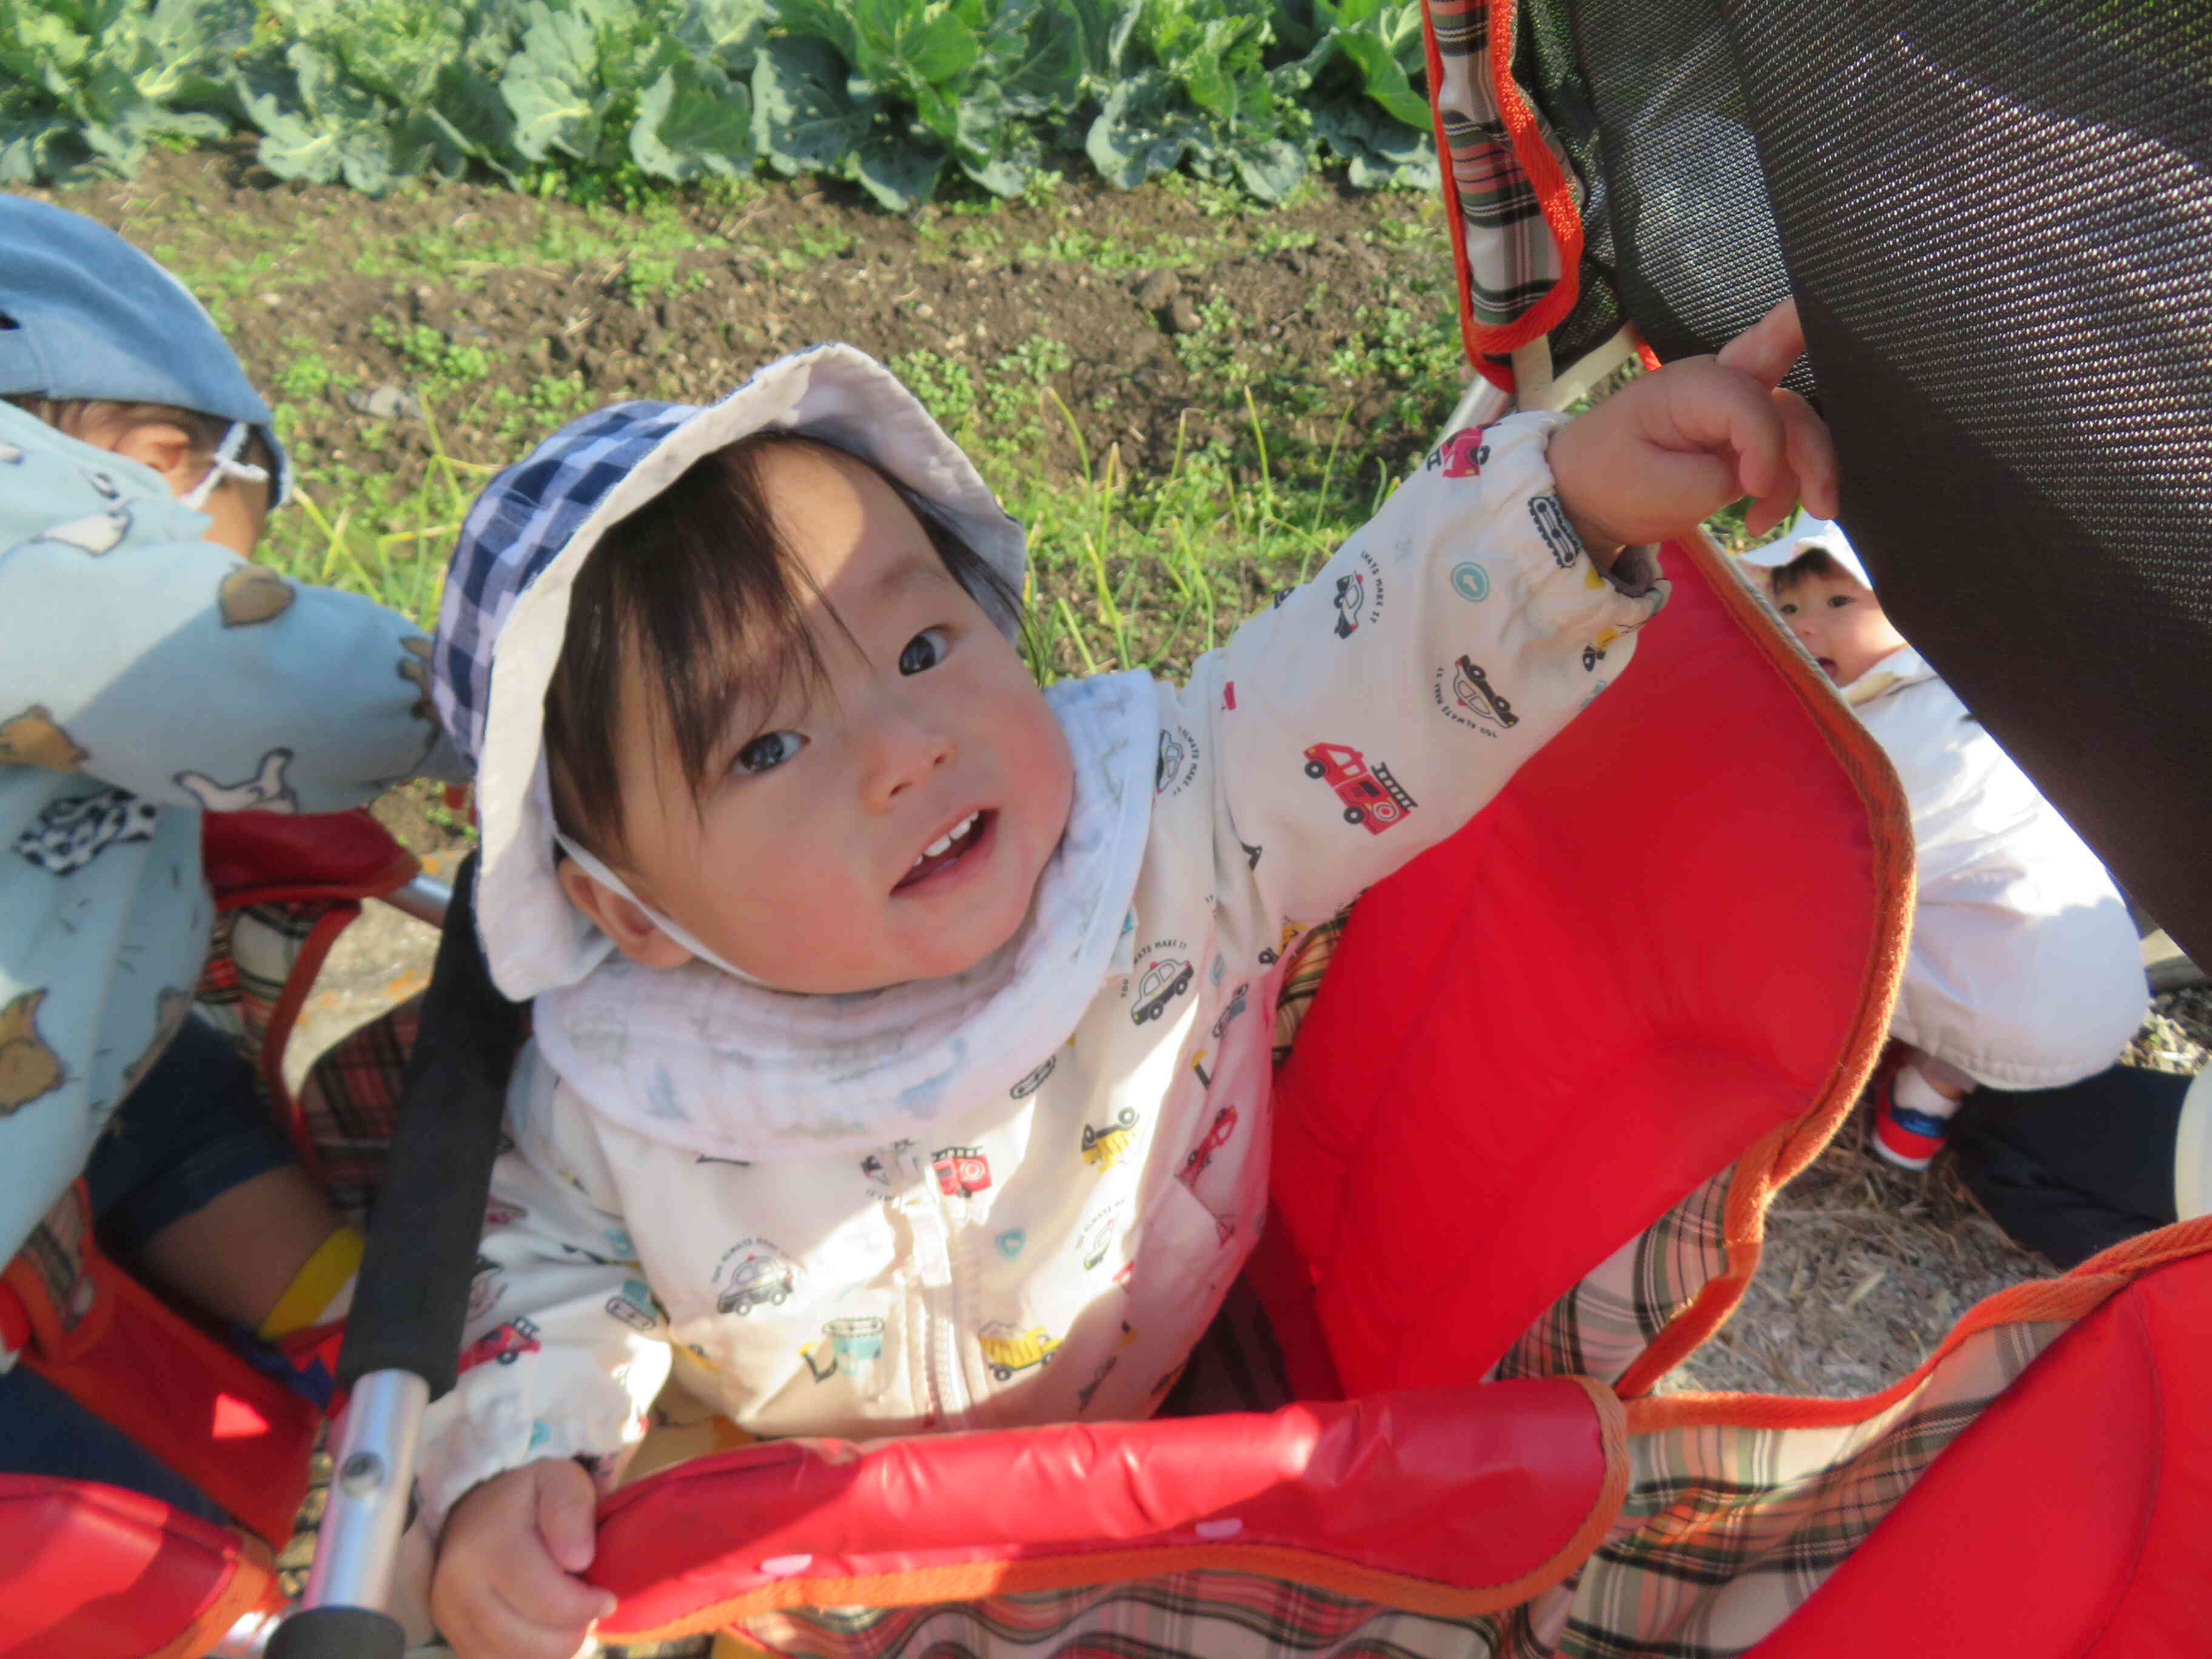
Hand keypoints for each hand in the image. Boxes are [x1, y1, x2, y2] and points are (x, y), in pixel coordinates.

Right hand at [431, 1459, 615, 1658]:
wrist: (478, 1503)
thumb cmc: (529, 1493)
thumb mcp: (560, 1479)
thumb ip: (572, 1512)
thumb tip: (578, 1560)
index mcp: (487, 1547)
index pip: (547, 1602)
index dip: (587, 1608)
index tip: (606, 1596)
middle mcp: (458, 1588)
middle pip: (527, 1642)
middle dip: (571, 1633)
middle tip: (586, 1610)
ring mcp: (448, 1616)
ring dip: (550, 1649)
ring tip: (566, 1619)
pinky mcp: (450, 1634)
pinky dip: (526, 1655)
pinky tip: (543, 1630)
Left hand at [1546, 297, 1836, 557]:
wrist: (1585, 490)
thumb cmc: (1607, 478)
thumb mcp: (1650, 488)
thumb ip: (1710, 481)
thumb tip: (1753, 480)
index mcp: (1691, 385)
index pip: (1750, 400)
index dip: (1765, 445)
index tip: (1749, 491)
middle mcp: (1722, 386)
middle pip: (1788, 400)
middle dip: (1815, 447)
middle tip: (1823, 506)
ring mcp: (1735, 412)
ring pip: (1796, 429)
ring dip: (1807, 475)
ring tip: (1794, 522)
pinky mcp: (1741, 440)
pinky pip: (1784, 455)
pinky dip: (1785, 489)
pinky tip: (1759, 524)